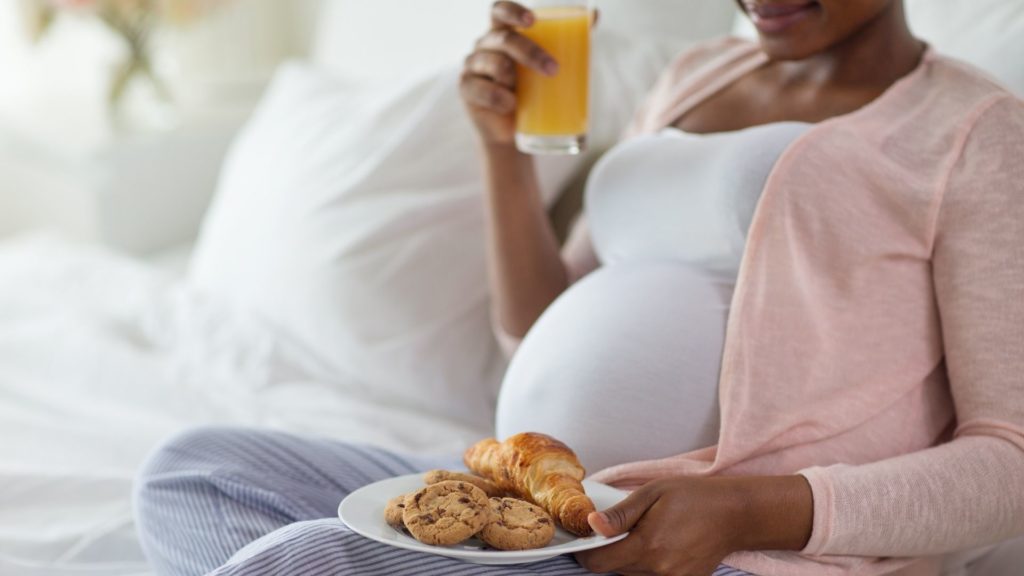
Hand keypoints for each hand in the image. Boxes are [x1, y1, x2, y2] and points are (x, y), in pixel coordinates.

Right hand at [460, 1, 557, 146]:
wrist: (511, 130)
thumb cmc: (531, 91)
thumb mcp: (547, 65)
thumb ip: (568, 40)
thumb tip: (595, 14)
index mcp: (501, 33)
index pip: (499, 11)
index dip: (512, 12)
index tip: (532, 22)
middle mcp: (484, 45)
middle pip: (503, 39)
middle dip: (530, 53)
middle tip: (553, 69)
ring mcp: (471, 66)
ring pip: (492, 63)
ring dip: (512, 77)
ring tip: (523, 94)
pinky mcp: (466, 89)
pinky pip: (479, 89)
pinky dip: (498, 97)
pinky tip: (510, 105)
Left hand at [575, 476, 813, 575]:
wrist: (736, 513)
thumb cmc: (694, 496)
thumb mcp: (653, 493)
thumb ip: (620, 514)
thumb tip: (592, 525)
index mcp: (647, 545)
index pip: (599, 564)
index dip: (586, 554)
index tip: (584, 542)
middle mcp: (659, 569)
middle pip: (615, 570)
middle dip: (610, 552)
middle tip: (618, 529)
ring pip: (633, 575)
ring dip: (629, 559)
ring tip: (645, 533)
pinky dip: (649, 564)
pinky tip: (660, 545)